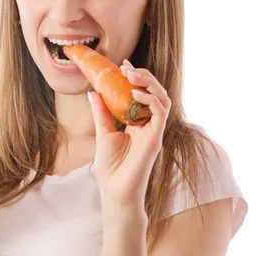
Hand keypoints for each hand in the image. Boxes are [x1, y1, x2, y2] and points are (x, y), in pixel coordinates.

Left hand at [89, 59, 170, 208]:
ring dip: (149, 84)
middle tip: (127, 68)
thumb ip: (101, 112)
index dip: (136, 77)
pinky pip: (160, 114)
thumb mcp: (103, 132)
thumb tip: (92, 91)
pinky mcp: (155, 139)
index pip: (143, 94)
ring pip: (163, 99)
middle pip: (155, 93)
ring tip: (131, 76)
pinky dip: (151, 100)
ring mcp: (154, 131)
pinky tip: (136, 93)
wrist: (113, 190)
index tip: (123, 65)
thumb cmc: (110, 166)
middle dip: (144, 76)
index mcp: (138, 122)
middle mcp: (149, 124)